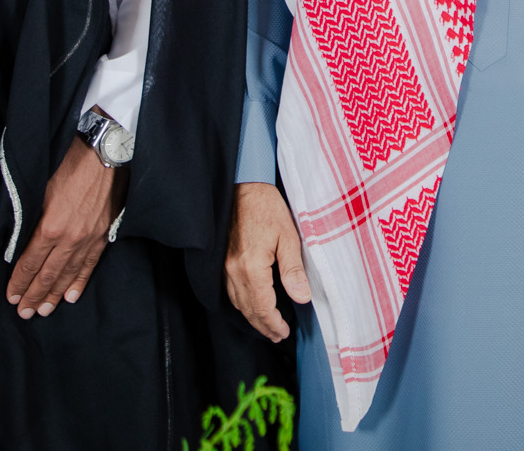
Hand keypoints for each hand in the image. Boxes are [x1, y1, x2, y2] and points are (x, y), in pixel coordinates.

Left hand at [6, 140, 127, 318]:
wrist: (104, 151)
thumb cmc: (68, 162)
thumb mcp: (40, 188)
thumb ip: (31, 217)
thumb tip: (19, 239)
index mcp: (50, 227)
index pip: (29, 263)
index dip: (19, 282)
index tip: (11, 297)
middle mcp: (70, 238)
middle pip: (48, 274)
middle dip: (34, 295)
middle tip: (24, 313)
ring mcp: (89, 238)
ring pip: (69, 273)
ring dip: (55, 293)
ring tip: (45, 311)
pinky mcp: (103, 233)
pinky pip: (90, 264)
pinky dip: (80, 281)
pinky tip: (72, 296)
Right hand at [225, 182, 310, 340]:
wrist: (243, 187)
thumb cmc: (267, 208)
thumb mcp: (288, 236)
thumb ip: (293, 270)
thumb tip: (302, 298)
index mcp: (251, 267)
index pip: (262, 307)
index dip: (273, 323)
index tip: (284, 332)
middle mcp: (234, 271)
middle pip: (248, 309)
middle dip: (263, 326)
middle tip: (277, 336)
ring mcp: (224, 267)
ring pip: (237, 302)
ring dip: (252, 317)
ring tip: (266, 326)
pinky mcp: (221, 261)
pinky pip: (229, 291)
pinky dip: (242, 303)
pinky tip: (251, 305)